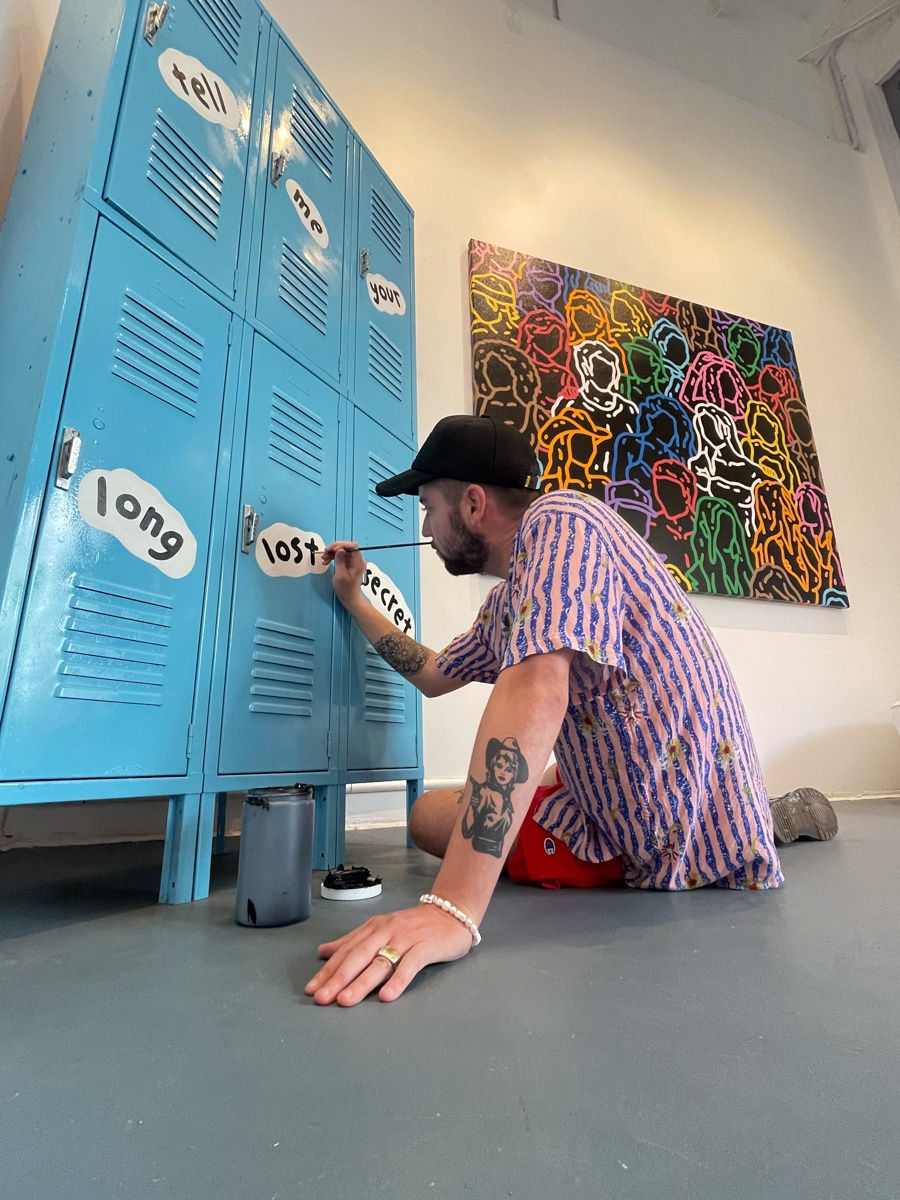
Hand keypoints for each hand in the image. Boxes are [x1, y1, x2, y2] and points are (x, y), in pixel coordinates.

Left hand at [305, 904, 473, 1005]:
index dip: (328, 971)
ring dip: (362, 982)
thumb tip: (323, 953)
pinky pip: (410, 965)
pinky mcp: (426, 947)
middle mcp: (387, 931)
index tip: (311, 989)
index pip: (346, 951)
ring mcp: (406, 939)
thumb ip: (352, 942)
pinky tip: (387, 996)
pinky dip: (398, 980)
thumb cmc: (414, 926)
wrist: (451, 912)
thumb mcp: (380, 929)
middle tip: (322, 998)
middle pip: (359, 956)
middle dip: (338, 978)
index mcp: (373, 927)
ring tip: (346, 999)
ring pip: (381, 962)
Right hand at [321, 541, 365, 605]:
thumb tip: (340, 550)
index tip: (333, 549)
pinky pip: (341, 556)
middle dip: (334, 548)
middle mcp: (358, 561)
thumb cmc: (346, 590)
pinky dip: (334, 557)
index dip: (342, 545)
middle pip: (346, 547)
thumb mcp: (340, 575)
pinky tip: (327, 560)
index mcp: (358, 563)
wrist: (349, 597)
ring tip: (324, 557)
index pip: (353, 546)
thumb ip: (340, 561)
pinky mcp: (350, 564)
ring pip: (343, 551)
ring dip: (332, 553)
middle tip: (326, 552)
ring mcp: (354, 562)